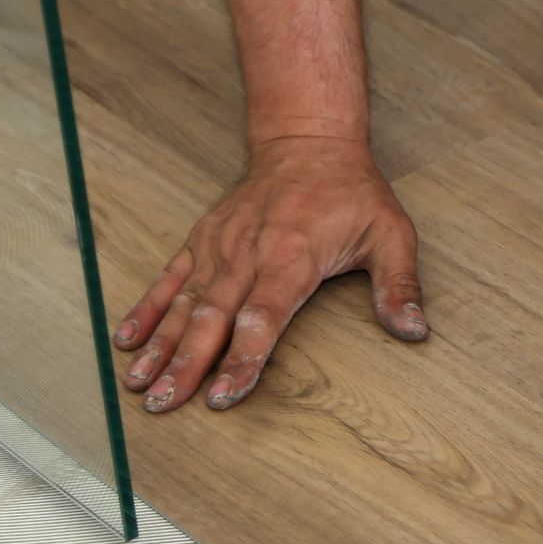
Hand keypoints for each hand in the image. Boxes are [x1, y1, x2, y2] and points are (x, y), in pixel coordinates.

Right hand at [113, 136, 425, 411]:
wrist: (307, 139)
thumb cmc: (353, 192)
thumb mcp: (392, 234)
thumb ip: (399, 286)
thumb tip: (415, 331)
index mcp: (293, 256)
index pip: (263, 317)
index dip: (243, 357)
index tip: (224, 394)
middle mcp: (248, 253)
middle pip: (212, 317)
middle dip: (186, 365)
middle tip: (163, 405)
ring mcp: (220, 246)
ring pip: (184, 303)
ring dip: (160, 346)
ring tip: (138, 385)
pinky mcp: (202, 239)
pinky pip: (169, 278)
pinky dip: (146, 309)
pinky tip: (127, 341)